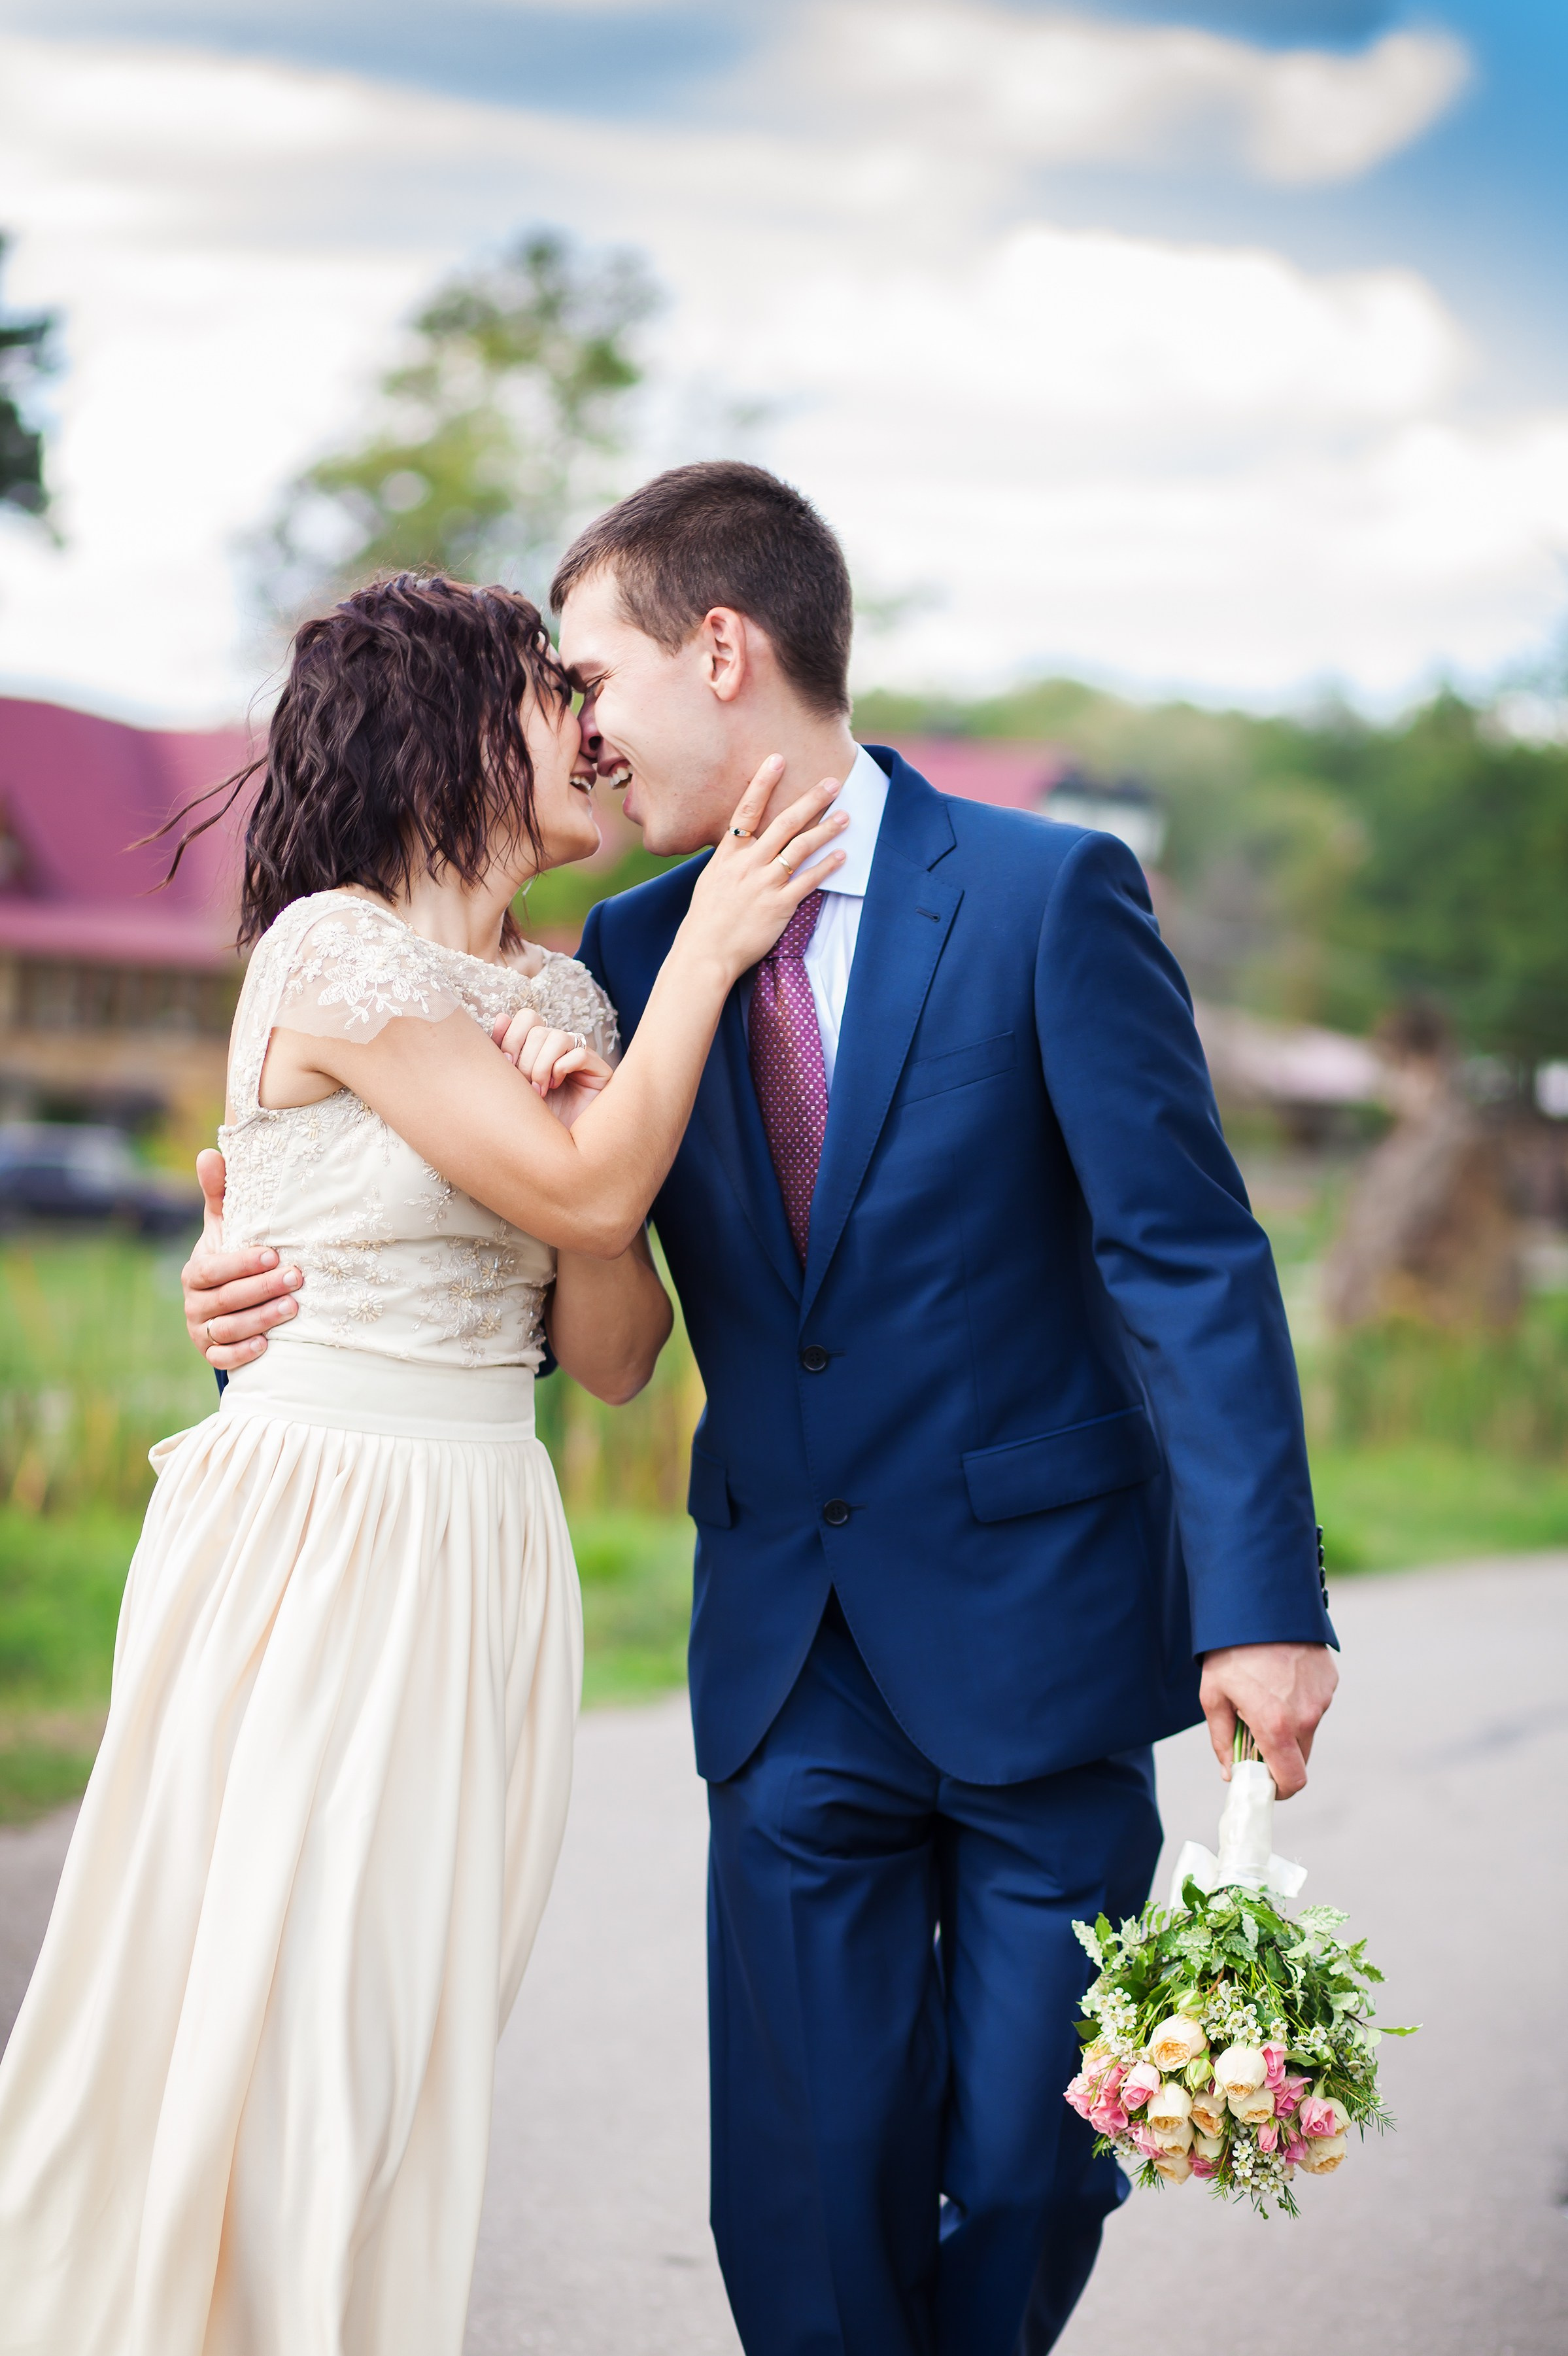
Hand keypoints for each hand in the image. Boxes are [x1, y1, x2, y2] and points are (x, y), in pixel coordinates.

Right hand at [180, 1148, 301, 1367]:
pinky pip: (222, 1358)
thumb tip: (210, 1153)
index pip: (213, 1269)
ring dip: (260, 1318)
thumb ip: (220, 1194)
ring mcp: (201, 1330)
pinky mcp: (211, 1354)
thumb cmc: (232, 1255)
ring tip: (293, 1307)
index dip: (241, 1263)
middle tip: (297, 1277)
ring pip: (227, 1328)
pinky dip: (241, 1353)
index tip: (273, 1254)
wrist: (228, 1302)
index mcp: (195, 1271)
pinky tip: (266, 1344)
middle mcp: (194, 1302)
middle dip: (262, 1288)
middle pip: (225, 1298)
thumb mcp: (226, 1226)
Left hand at [491, 1008, 612, 1129]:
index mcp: (537, 1048)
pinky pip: (579, 1054)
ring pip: (557, 1037)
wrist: (556, 1152)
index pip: (526, 1018)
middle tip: (524, 1086)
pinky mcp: (598, 1070)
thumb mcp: (510, 1086)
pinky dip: (562, 1069)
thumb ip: (503, 1055)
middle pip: (537, 1027)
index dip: (511, 1035)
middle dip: (524, 1058)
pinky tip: (556, 1086)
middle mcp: (559, 1049)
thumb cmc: (531, 1121)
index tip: (504, 1065)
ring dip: (541, 1066)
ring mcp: (579, 1057)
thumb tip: (501, 1017)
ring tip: (539, 1092)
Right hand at [678, 755, 847, 979]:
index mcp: (729, 854)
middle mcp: (748, 863)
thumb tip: (744, 842)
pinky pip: (809, 881)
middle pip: (784, 823)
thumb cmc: (707, 918)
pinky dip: (827, 866)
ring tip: (846, 815)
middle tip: (832, 782)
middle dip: (810, 800)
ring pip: (800, 847)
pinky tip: (842, 855)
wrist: (705, 952)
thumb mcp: (713, 879)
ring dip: (826, 829)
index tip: (777, 760)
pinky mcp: (779, 905)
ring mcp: (765, 884)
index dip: (763, 783)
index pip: (747, 810)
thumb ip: (732, 858)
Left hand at [1199, 1642, 1337, 1800]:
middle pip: (1299, 1758)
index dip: (1277, 1788)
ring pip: (1307, 1730)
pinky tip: (1280, 1676)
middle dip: (1279, 1755)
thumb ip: (1222, 1740)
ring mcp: (1322, 1699)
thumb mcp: (1213, 1696)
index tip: (1262, 1781)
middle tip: (1254, 1732)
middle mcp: (1306, 1718)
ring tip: (1264, 1692)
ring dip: (1289, 1724)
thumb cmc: (1230, 1651)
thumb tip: (1231, 1773)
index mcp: (1276, 1727)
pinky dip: (1299, 1701)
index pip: (1292, 1782)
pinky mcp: (1330, 1681)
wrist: (1260, 1604)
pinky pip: (1315, 1704)